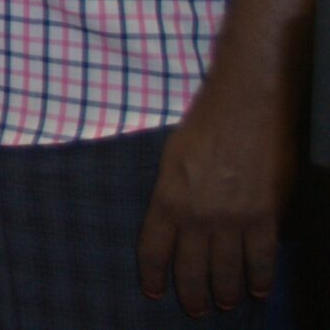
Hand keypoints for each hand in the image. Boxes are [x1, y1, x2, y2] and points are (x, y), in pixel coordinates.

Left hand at [136, 79, 293, 316]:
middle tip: (195, 310)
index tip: (155, 292)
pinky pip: (262, 259)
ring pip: (227, 270)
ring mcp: (232, 219)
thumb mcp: (172, 159)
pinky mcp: (264, 217)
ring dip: (225, 292)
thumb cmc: (204, 124)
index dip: (154, 275)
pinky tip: (259, 290)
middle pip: (190, 268)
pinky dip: (261, 278)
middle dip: (191, 294)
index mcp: (167, 199)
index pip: (154, 249)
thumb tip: (178, 220)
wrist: (245, 107)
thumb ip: (174, 193)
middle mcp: (196, 216)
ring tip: (225, 304)